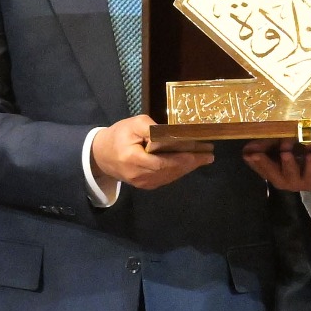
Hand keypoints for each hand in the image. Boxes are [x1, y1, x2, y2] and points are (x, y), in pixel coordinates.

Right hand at [91, 115, 212, 190]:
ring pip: (169, 176)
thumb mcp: (132, 124)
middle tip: (208, 155)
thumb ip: (150, 129)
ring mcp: (142, 183)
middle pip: (169, 171)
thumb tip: (170, 135)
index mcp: (133, 160)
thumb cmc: (118, 136)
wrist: (102, 155)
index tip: (197, 152)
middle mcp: (139, 175)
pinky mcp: (145, 185)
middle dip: (190, 163)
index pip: (161, 162)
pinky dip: (179, 171)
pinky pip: (166, 179)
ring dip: (188, 168)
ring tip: (204, 158)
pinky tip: (190, 164)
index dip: (180, 158)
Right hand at [242, 139, 310, 192]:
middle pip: (272, 174)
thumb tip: (248, 147)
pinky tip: (310, 153)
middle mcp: (285, 180)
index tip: (246, 153)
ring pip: (291, 174)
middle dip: (265, 164)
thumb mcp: (284, 151)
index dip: (253, 161)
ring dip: (287, 162)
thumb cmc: (302, 160)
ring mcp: (300, 182)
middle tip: (257, 154)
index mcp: (275, 174)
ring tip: (285, 152)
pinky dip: (310, 162)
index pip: (261, 169)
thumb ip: (269, 147)